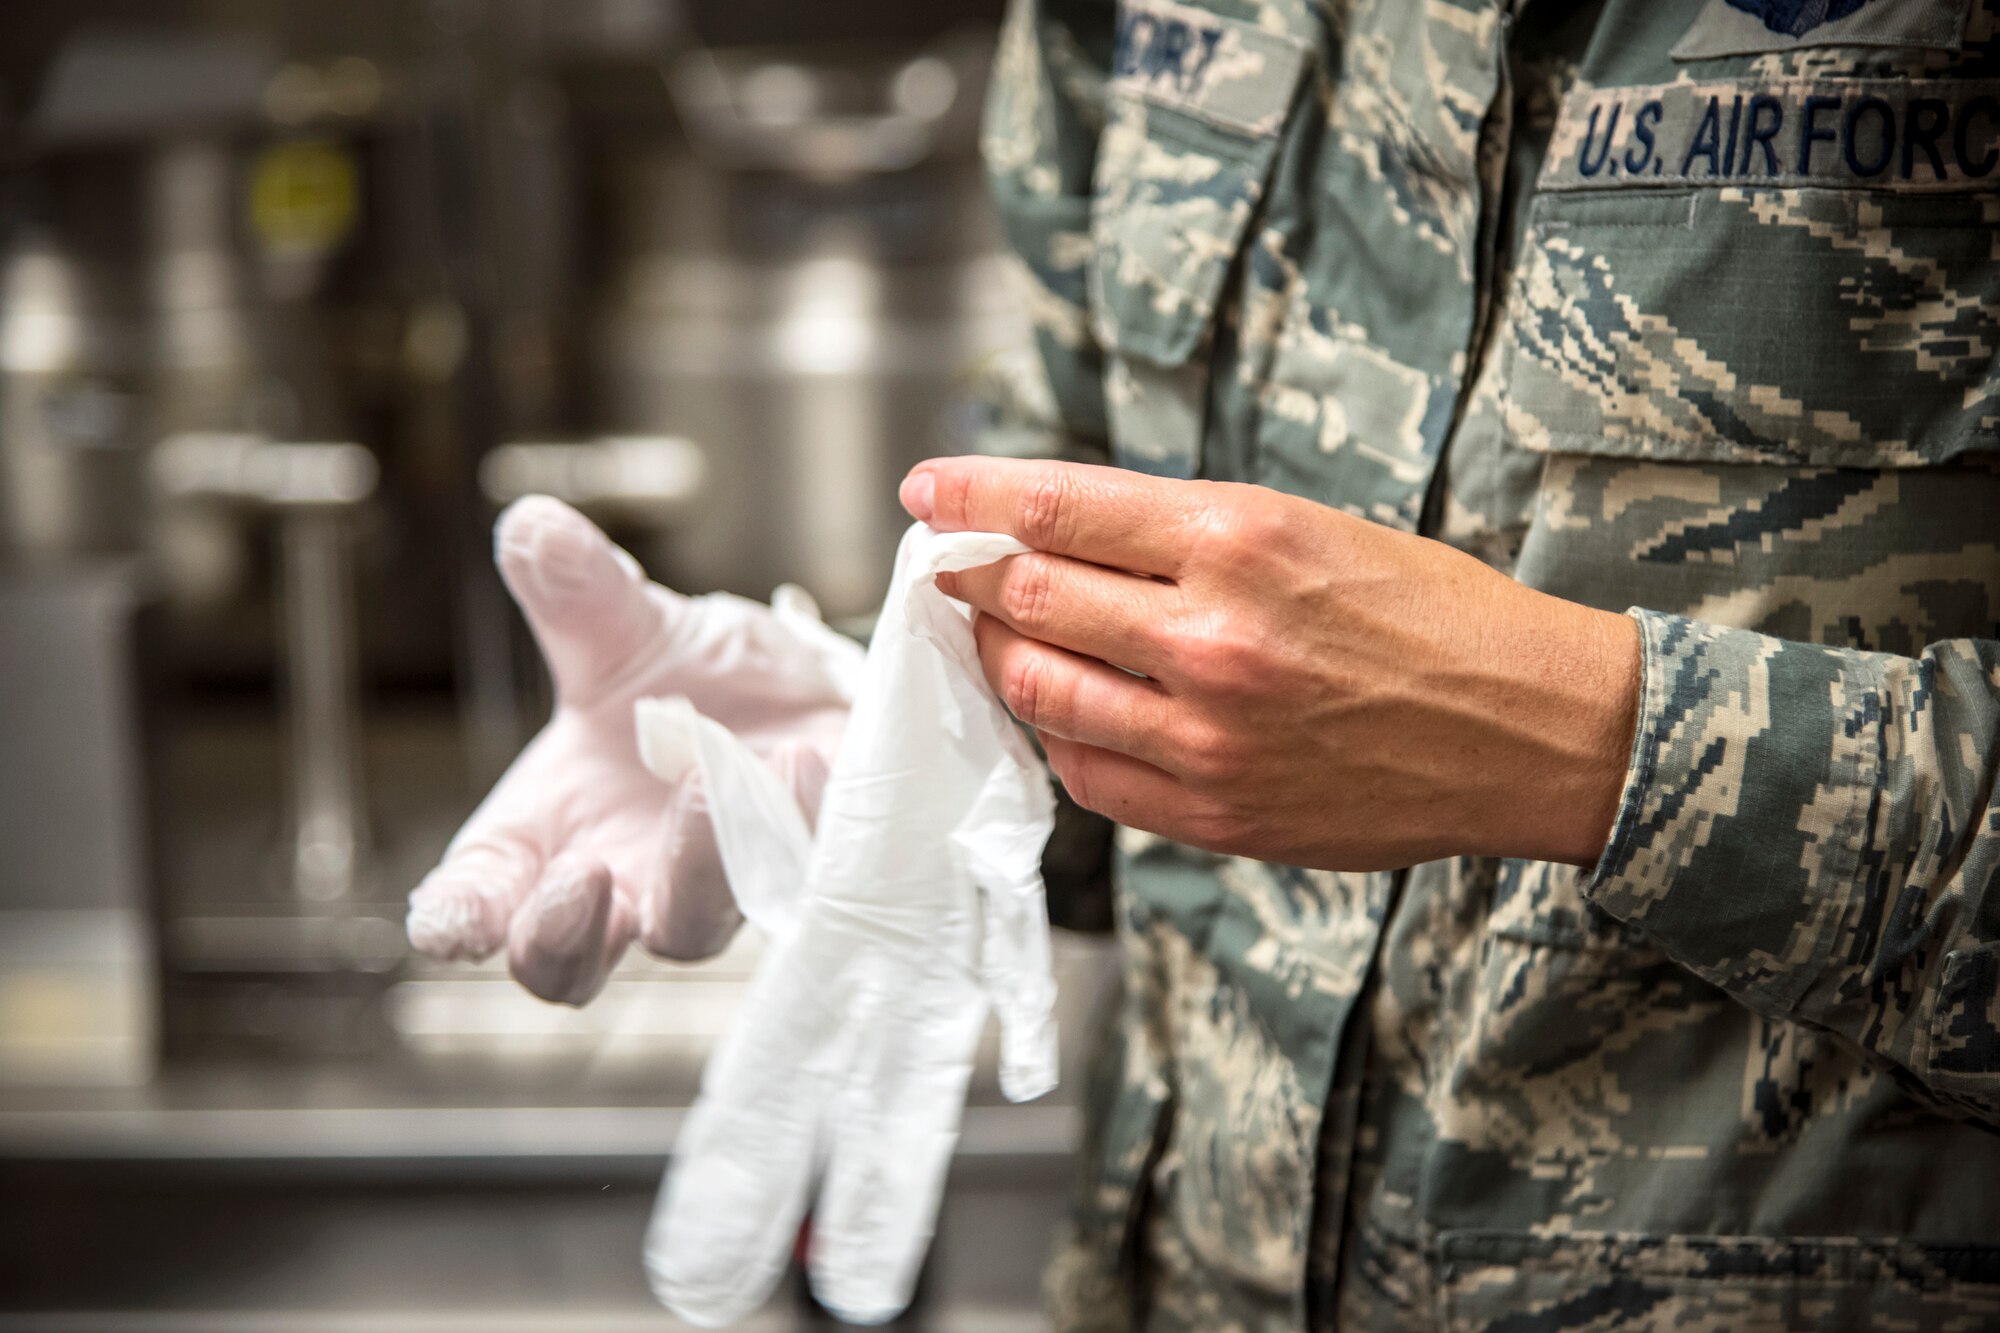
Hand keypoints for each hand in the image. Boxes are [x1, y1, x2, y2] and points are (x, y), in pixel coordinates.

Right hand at [405, 496, 856, 1003]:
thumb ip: (577, 594)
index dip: (456, 920)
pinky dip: (795, 820)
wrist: (809, 687)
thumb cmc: (695, 681)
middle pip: (565, 968)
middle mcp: (620, 882)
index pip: (476, 903)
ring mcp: (711, 891)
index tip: (451, 922)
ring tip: (711, 778)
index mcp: (547, 834)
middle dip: (560, 935)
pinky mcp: (800, 873)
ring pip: (688, 929)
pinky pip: (797, 876)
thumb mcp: (629, 629)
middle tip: (580, 876)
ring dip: (694, 864)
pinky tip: (804, 761)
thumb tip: (533, 527)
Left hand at [899, 458, 1639, 870]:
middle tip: (949, 570)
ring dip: (997, 659)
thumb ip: (1182, 534)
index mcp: (1239, 537)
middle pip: (1027, 598)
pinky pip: (1087, 774)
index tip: (924, 493)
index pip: (1054, 506)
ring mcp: (1207, 733)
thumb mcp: (1312, 528)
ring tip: (994, 640)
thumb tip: (1061, 534)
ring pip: (1038, 691)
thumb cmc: (1431, 615)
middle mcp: (1211, 633)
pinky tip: (1064, 711)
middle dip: (969, 578)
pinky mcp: (1215, 811)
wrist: (1529, 731)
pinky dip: (1057, 735)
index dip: (969, 496)